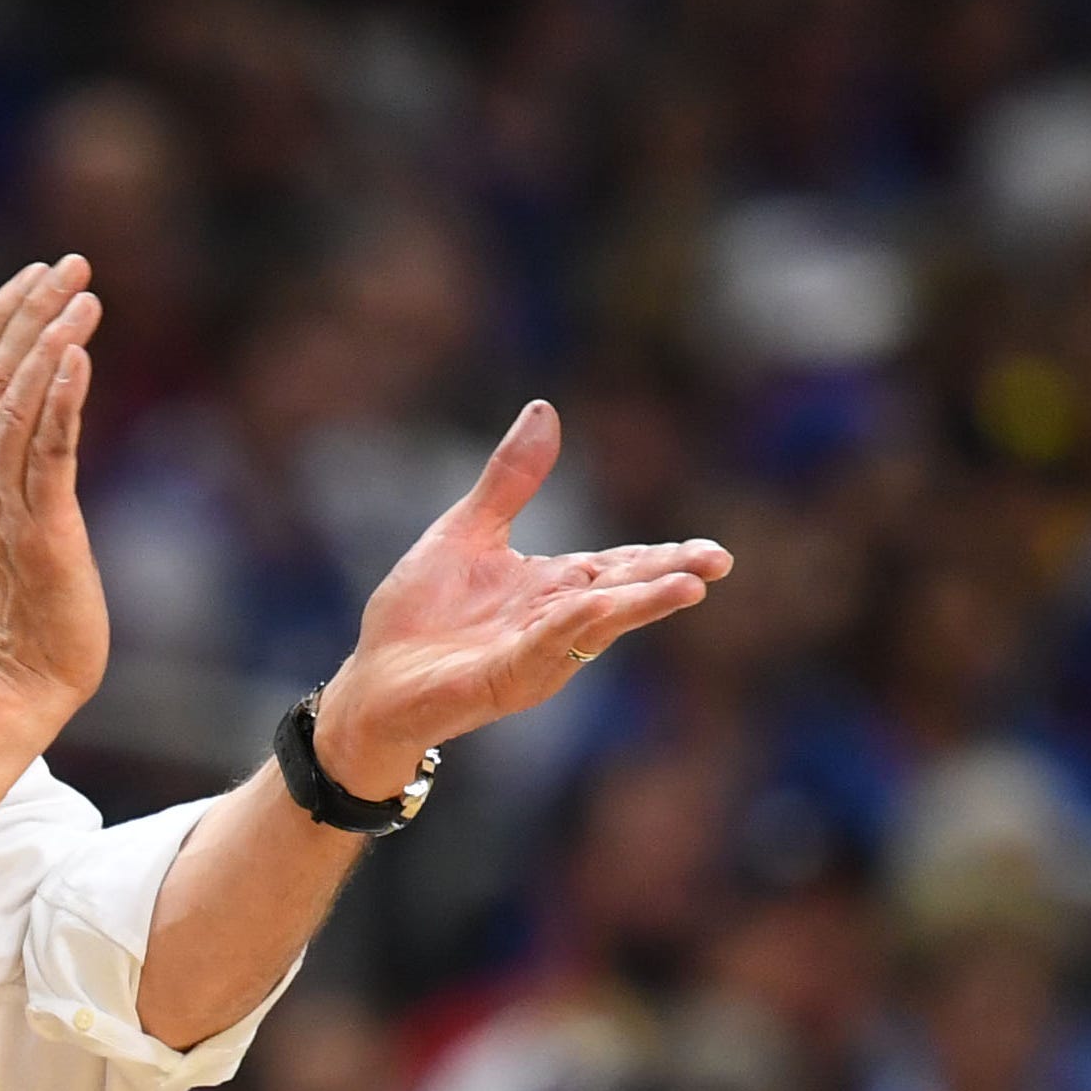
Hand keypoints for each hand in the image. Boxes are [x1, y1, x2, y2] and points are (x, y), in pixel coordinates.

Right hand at [0, 255, 107, 721]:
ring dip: (50, 340)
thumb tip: (28, 429)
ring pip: (16, 403)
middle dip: (30, 310)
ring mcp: (2, 505)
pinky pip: (45, 454)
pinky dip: (59, 400)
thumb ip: (6, 476)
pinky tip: (78, 357)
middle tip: (72, 263)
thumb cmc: (23, 612)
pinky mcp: (40, 531)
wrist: (18, 681)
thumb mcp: (4, 527)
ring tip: (84, 295)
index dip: (2, 318)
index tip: (38, 274)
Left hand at [314, 399, 732, 796]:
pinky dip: (568, 627)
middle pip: (621, 594)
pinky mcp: (499, 677)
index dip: (664, 559)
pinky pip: (540, 649)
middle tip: (717, 564)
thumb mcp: (468, 531)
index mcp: (552, 587)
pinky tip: (597, 607)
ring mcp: (531, 653)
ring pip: (594, 625)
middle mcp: (553, 621)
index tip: (711, 553)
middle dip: (669, 578)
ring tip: (686, 587)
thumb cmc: (420, 615)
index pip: (619, 568)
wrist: (373, 680)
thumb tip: (546, 409)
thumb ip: (511, 480)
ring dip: (638, 605)